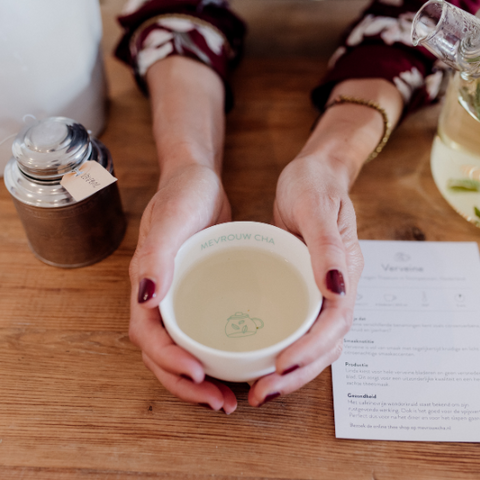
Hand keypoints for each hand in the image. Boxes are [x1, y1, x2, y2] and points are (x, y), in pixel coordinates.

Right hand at [128, 164, 237, 413]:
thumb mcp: (170, 220)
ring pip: (184, 351)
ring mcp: (181, 300)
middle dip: (188, 385)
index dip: (169, 362)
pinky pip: (202, 335)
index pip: (149, 337)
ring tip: (230, 398)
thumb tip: (145, 299)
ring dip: (202, 380)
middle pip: (164, 356)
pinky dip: (216, 356)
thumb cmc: (183, 196)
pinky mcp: (201, 296)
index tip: (198, 374)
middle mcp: (161, 300)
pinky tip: (238, 364)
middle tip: (220, 403)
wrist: (199, 182)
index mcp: (148, 287)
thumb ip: (155, 258)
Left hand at [248, 155, 363, 406]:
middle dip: (296, 374)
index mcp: (344, 272)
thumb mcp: (316, 207)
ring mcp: (321, 292)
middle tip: (261, 394)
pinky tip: (260, 361)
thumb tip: (335, 288)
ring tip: (258, 389)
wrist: (314, 176)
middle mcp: (336, 289)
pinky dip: (282, 351)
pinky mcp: (303, 290)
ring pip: (313, 344)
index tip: (282, 365)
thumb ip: (326, 246)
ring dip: (289, 372)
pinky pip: (298, 329)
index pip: (334, 323)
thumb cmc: (314, 186)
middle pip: (325, 345)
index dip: (310, 349)